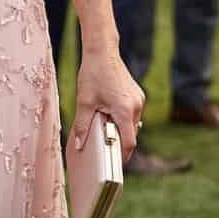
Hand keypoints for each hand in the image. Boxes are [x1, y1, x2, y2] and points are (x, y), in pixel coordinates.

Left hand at [73, 46, 144, 164]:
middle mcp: (136, 106)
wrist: (102, 52)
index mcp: (125, 110)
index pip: (128, 142)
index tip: (113, 166)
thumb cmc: (92, 75)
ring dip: (120, 128)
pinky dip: (122, 118)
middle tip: (103, 147)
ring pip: (132, 124)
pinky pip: (132, 113)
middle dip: (118, 141)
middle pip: (131, 134)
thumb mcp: (84, 102)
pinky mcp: (138, 95)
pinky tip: (108, 113)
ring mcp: (139, 100)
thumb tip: (79, 145)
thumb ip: (82, 126)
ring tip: (104, 127)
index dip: (121, 156)